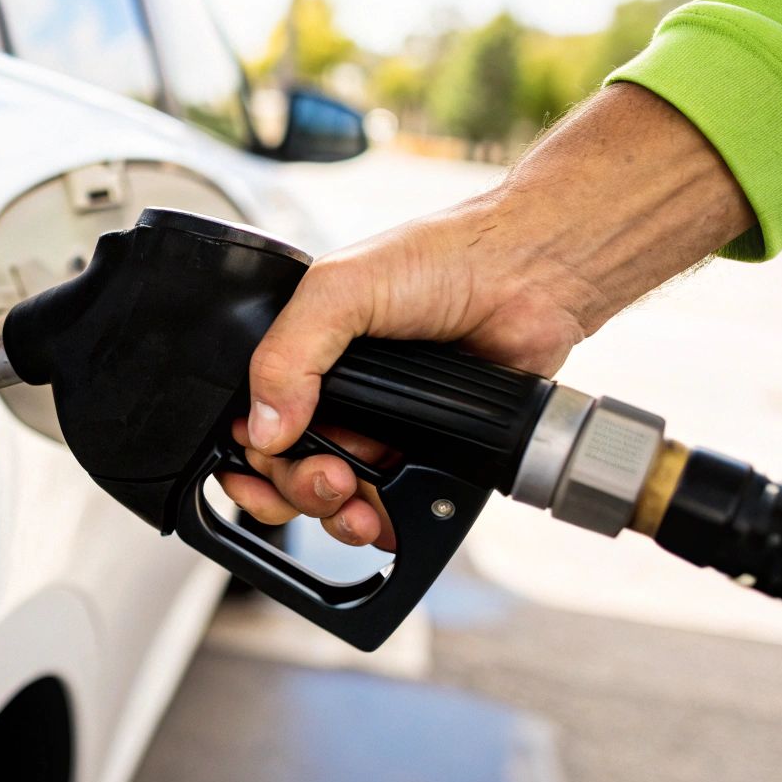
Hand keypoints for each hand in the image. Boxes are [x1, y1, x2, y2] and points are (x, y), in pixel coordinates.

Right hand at [218, 83, 754, 547]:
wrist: (531, 279)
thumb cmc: (444, 260)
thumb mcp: (342, 289)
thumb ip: (289, 353)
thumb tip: (263, 426)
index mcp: (302, 354)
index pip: (250, 421)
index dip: (251, 456)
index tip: (267, 466)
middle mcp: (335, 394)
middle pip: (287, 471)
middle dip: (298, 489)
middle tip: (329, 479)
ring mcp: (378, 427)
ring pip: (335, 498)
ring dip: (336, 514)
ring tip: (358, 503)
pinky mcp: (424, 453)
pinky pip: (393, 507)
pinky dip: (386, 521)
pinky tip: (388, 513)